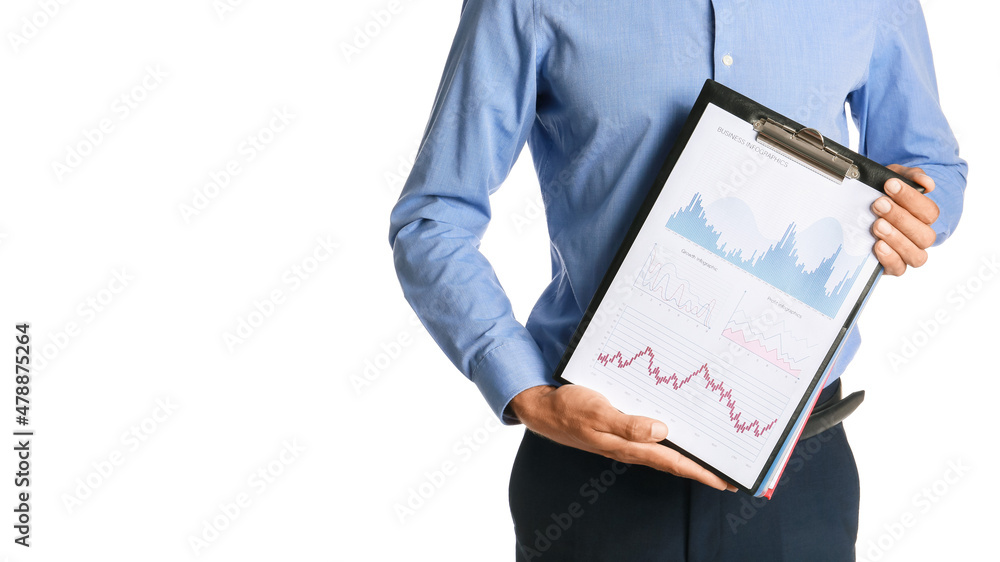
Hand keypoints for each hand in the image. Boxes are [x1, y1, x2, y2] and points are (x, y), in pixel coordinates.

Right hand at [509, 384, 734, 491]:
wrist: (544, 410)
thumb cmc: (569, 409)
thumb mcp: (597, 413)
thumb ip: (628, 424)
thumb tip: (661, 431)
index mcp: (629, 445)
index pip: (674, 462)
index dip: (701, 472)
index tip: (727, 481)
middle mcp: (631, 446)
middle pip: (675, 461)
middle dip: (702, 468)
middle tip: (730, 473)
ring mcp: (626, 440)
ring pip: (665, 450)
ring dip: (689, 455)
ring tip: (712, 456)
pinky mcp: (620, 430)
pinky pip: (651, 439)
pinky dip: (671, 439)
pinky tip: (677, 433)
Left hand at [870, 164, 939, 275]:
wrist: (856, 212)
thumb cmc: (879, 195)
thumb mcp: (890, 179)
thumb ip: (909, 177)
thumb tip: (927, 183)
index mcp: (923, 218)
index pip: (929, 212)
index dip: (911, 198)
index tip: (889, 184)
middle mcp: (919, 238)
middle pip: (925, 235)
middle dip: (901, 218)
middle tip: (878, 204)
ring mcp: (907, 254)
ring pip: (916, 255)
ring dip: (897, 239)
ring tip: (877, 225)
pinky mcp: (891, 266)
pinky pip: (899, 269)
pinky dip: (890, 258)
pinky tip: (878, 245)